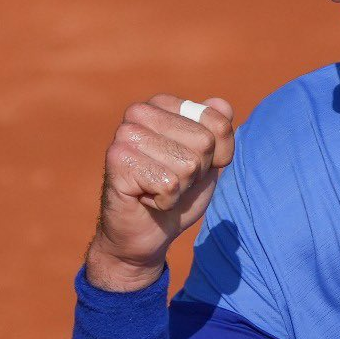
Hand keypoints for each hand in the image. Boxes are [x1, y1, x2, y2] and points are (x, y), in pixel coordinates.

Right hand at [86, 94, 234, 288]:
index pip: (219, 123)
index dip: (216, 157)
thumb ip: (219, 131)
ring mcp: (126, 133)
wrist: (145, 234)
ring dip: (180, 188)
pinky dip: (165, 201)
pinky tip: (145, 198)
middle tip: (169, 180)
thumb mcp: (208, 162)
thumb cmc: (177, 194)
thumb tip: (221, 104)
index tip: (190, 167)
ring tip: (156, 189)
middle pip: (205, 143)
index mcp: (163, 104)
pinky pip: (169, 184)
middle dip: (195, 173)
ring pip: (188, 164)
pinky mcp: (118, 160)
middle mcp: (141, 112)